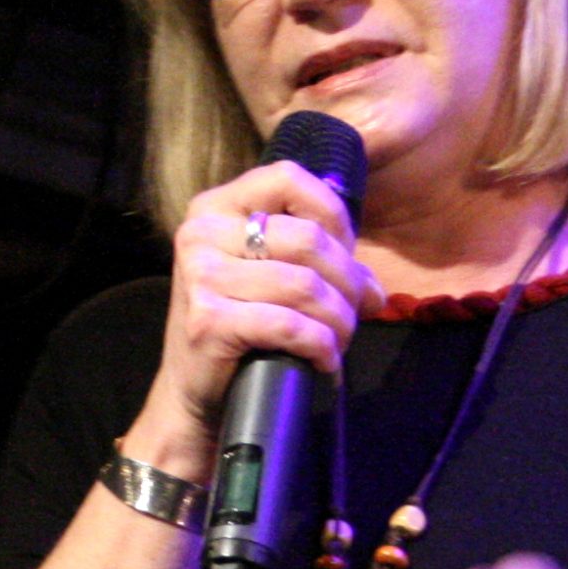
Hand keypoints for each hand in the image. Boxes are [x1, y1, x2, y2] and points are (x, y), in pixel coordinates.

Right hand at [125, 161, 385, 475]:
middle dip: (347, 280)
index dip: (333, 212)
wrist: (192, 391)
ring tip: (340, 340)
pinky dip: (319, 346)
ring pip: (305, 285)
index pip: (288, 178)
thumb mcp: (269, 277)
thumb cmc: (238, 327)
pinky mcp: (208, 320)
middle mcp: (202, 233)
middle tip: (357, 312)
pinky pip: (289, 325)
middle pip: (308, 238)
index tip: (348, 252)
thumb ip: (318, 264)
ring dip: (339, 319)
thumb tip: (375, 289)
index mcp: (216, 207)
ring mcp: (200, 275)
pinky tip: (323, 360)